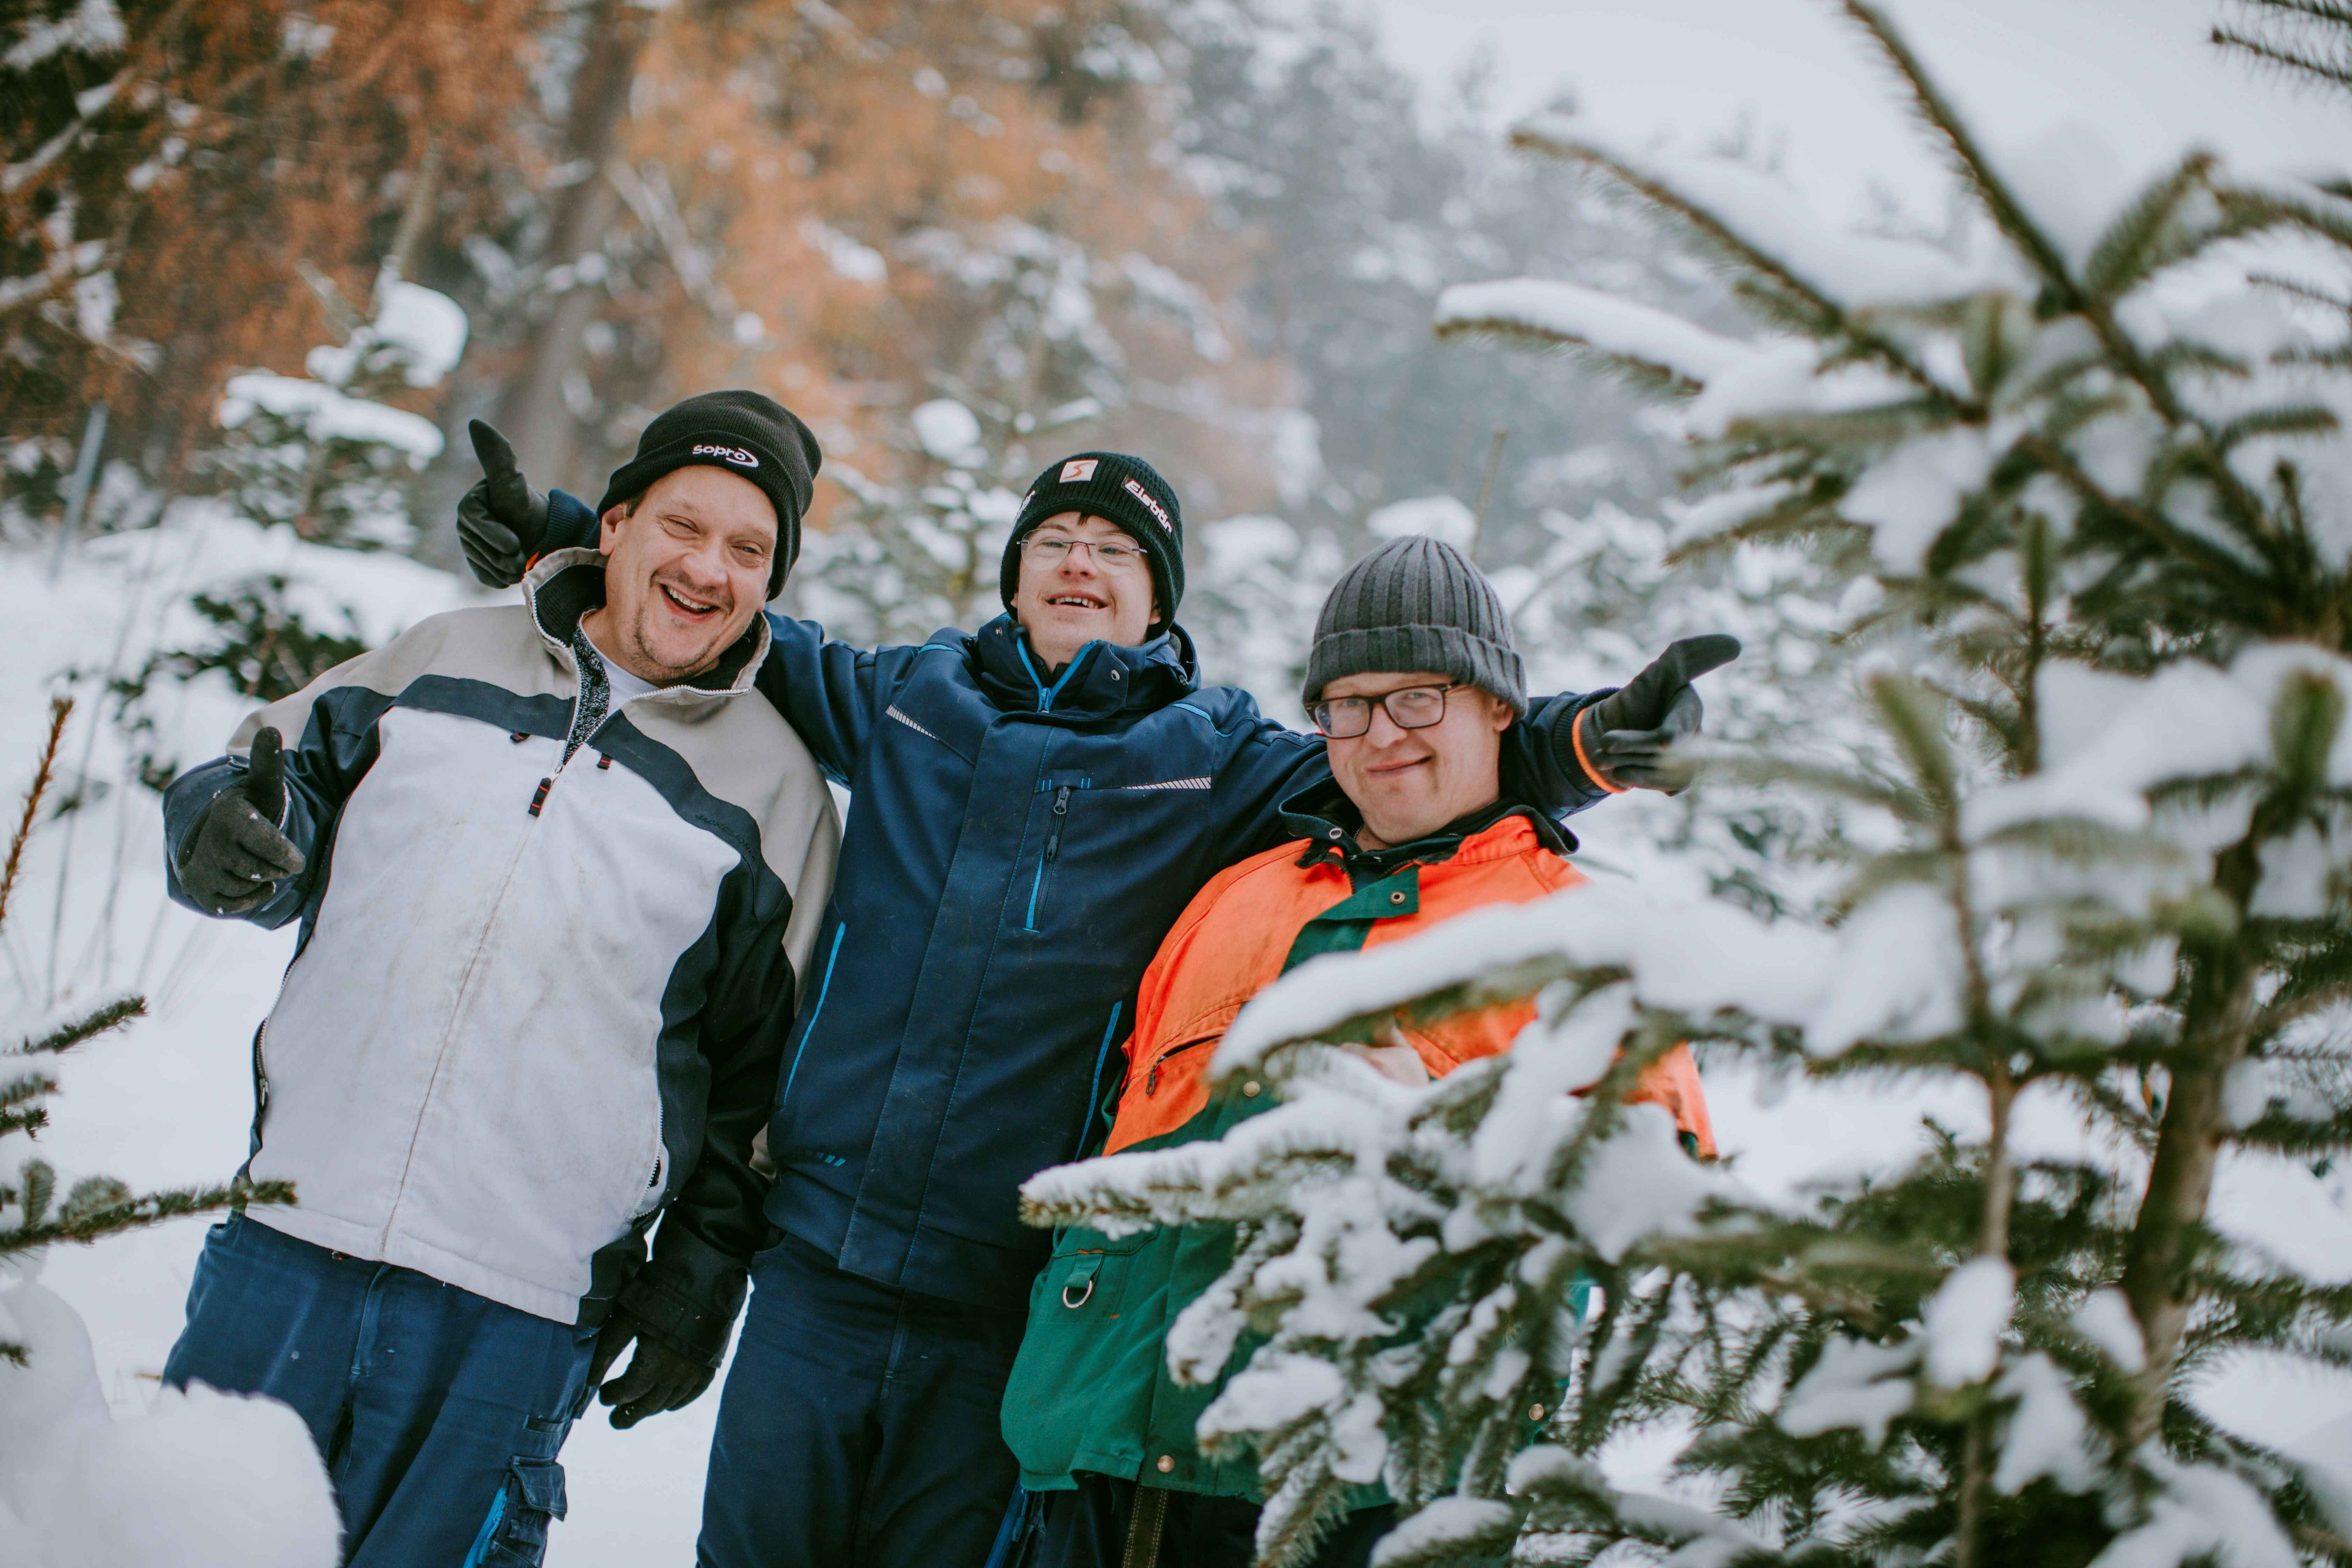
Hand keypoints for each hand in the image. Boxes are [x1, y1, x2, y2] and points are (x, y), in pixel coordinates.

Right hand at [175, 728, 304, 912]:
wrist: (216, 834)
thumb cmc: (251, 808)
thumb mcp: (264, 786)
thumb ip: (269, 762)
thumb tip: (272, 730)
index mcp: (228, 815)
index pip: (262, 842)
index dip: (284, 854)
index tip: (297, 861)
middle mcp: (209, 842)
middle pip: (261, 870)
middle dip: (275, 865)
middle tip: (273, 854)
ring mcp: (199, 868)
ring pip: (248, 888)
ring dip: (261, 880)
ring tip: (255, 860)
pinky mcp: (198, 891)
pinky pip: (234, 906)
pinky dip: (248, 898)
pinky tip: (248, 880)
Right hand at [455, 419, 548, 589]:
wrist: (548, 535)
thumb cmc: (530, 508)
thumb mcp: (513, 484)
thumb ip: (496, 457)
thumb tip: (476, 422)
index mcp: (469, 504)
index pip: (474, 525)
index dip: (494, 536)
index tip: (515, 543)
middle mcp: (466, 525)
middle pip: (478, 549)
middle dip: (504, 555)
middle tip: (523, 552)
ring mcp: (471, 547)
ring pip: (483, 566)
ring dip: (507, 568)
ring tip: (523, 559)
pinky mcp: (481, 566)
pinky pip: (486, 578)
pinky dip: (504, 578)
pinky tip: (516, 569)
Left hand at [588, 1310, 715, 1429]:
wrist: (704, 1284)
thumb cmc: (658, 1299)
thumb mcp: (625, 1321)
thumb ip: (607, 1353)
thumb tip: (589, 1383)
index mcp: (653, 1365)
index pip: (627, 1392)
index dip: (611, 1396)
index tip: (602, 1394)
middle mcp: (675, 1377)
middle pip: (646, 1406)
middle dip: (627, 1415)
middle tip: (614, 1421)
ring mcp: (694, 1376)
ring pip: (666, 1403)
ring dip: (648, 1408)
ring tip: (634, 1408)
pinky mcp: (708, 1371)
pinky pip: (688, 1397)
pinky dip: (674, 1402)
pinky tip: (663, 1403)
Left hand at [1579, 635, 1741, 793]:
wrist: (1616, 728)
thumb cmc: (1644, 695)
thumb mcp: (1663, 671)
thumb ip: (1692, 655)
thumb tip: (1736, 644)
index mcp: (1690, 710)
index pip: (1678, 728)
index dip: (1666, 737)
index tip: (1661, 741)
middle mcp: (1693, 737)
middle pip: (1663, 752)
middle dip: (1632, 746)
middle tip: (1604, 743)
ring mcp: (1687, 761)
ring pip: (1660, 771)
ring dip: (1628, 764)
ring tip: (1601, 757)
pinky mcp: (1677, 780)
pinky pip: (1664, 785)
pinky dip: (1638, 779)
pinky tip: (1622, 773)